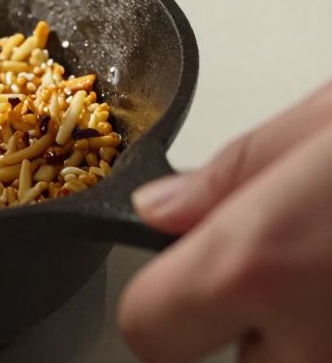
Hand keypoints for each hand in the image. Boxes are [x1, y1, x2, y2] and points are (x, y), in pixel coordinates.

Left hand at [120, 81, 331, 361]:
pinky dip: (331, 327)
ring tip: (326, 260)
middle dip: (243, 318)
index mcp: (257, 263)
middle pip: (227, 358)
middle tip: (284, 260)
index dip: (158, 302)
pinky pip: (327, 354)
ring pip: (289, 362)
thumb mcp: (324, 122)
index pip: (147, 332)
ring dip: (299, 328)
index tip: (179, 273)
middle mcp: (309, 338)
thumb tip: (160, 209)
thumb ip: (228, 175)